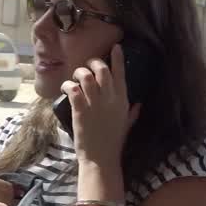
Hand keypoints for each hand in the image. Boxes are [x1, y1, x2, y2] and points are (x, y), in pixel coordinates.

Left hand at [61, 44, 139, 167]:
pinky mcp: (80, 110)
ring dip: (78, 72)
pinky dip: (67, 84)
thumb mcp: (128, 125)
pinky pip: (73, 89)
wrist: (101, 159)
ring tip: (75, 77)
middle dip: (94, 63)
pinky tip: (66, 87)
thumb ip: (133, 112)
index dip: (117, 58)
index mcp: (122, 100)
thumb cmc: (114, 143)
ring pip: (86, 76)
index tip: (115, 46)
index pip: (121, 73)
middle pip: (102, 70)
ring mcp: (94, 104)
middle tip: (87, 66)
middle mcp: (109, 99)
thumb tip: (139, 104)